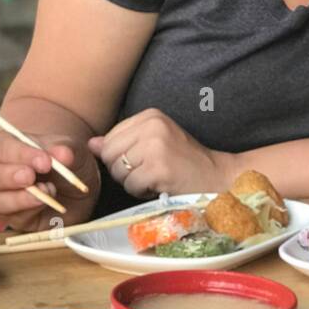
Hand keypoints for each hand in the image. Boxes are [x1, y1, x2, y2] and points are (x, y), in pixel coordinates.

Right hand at [0, 131, 100, 233]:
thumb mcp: (69, 149)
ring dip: (19, 198)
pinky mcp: (14, 218)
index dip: (19, 154)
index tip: (44, 161)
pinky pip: (14, 218)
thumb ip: (64, 150)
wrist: (76, 187)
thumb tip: (64, 154)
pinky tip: (48, 201)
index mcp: (2, 146)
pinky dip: (31, 210)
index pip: (0, 147)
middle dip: (6, 176)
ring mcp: (0, 197)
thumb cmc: (65, 161)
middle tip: (30, 176)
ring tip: (47, 190)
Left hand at [89, 108, 234, 197]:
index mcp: (150, 115)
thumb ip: (123, 141)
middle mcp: (152, 126)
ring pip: (118, 172)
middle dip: (123, 171)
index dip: (121, 156)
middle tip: (148, 172)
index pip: (110, 138)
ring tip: (155, 178)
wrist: (217, 176)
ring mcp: (155, 146)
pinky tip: (159, 187)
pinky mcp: (158, 168)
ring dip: (132, 183)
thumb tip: (92, 145)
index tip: (144, 160)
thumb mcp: (154, 143)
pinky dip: (141, 192)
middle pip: (110, 155)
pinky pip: (130, 186)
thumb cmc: (184, 161)